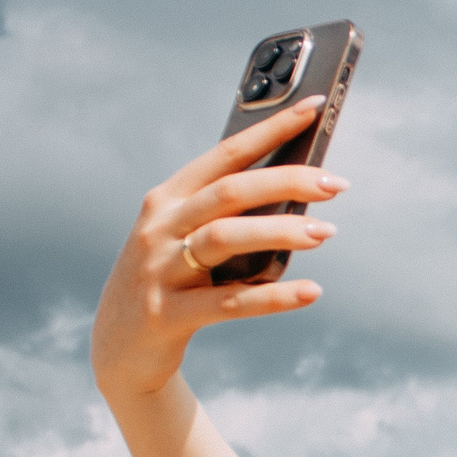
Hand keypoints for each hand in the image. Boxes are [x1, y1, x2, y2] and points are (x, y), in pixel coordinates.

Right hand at [91, 97, 347, 400]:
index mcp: (169, 199)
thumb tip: (301, 198)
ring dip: (280, 232)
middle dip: (286, 181)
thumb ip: (231, 218)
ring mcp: (159, 270)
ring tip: (326, 233)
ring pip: (224, 238)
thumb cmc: (173, 284)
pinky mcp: (167, 315)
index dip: (271, 129)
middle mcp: (160, 227)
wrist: (120, 349)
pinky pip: (229, 303)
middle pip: (229, 192)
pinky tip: (312, 292)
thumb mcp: (190, 241)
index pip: (227, 154)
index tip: (316, 107)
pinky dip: (273, 297)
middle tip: (336, 183)